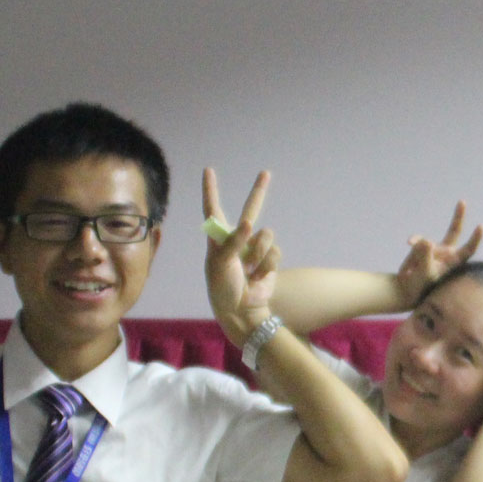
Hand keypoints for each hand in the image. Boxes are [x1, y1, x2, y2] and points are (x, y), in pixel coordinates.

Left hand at [202, 167, 281, 345]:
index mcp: (219, 239)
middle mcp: (239, 240)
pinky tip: (258, 277)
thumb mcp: (220, 265)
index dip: (211, 190)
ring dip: (259, 252)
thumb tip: (250, 224)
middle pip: (251, 209)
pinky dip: (266, 265)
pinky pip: (275, 252)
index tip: (208, 170)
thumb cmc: (223, 288)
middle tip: (265, 173)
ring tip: (249, 269)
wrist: (241, 311)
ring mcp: (255, 249)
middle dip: (259, 191)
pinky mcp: (269, 260)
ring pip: (266, 235)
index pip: (214, 209)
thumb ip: (233, 242)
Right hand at [394, 200, 482, 306]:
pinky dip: (410, 255)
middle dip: (458, 217)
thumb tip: (426, 241)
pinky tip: (404, 270)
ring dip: (415, 256)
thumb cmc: (421, 287)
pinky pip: (417, 244)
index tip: (481, 226)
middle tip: (462, 201)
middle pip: (454, 231)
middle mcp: (447, 254)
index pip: (468, 249)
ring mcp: (435, 250)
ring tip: (408, 273)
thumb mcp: (424, 273)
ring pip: (425, 243)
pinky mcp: (423, 249)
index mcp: (454, 262)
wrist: (408, 291)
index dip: (475, 239)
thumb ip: (425, 257)